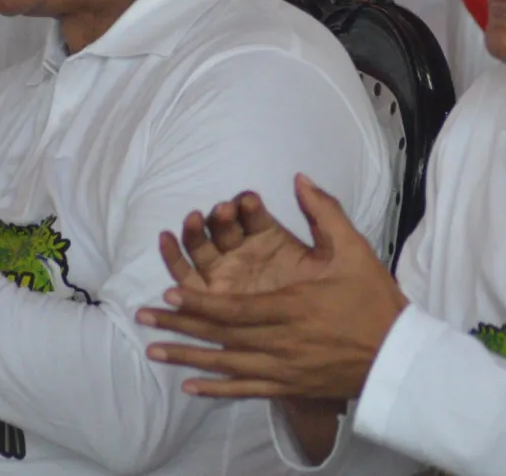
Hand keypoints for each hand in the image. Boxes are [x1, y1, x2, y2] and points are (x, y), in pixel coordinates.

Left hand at [137, 174, 405, 400]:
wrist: (395, 353)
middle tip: (143, 319)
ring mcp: (282, 368)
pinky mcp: (288, 386)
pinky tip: (190, 387)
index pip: (233, 308)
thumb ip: (324, 212)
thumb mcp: (353, 249)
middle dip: (179, 326)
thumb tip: (299, 179)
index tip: (168, 294)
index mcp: (292, 306)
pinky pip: (244, 390)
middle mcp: (280, 341)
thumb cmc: (374, 299)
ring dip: (187, 357)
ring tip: (153, 351)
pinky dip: (215, 390)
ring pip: (224, 365)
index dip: (198, 302)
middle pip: (219, 336)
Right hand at [160, 191, 324, 296]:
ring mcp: (226, 274)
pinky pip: (186, 277)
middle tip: (224, 209)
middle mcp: (245, 254)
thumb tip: (301, 176)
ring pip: (202, 248)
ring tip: (194, 218)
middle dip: (222, 217)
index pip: (253, 215)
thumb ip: (323, 211)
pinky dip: (173, 257)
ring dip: (196, 232)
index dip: (248, 205)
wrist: (335, 329)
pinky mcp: (211, 296)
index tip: (247, 200)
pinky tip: (166, 238)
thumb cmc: (338, 286)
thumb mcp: (337, 246)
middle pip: (224, 229)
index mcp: (270, 238)